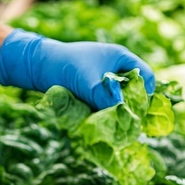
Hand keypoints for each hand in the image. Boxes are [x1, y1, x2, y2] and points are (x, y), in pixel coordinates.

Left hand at [0, 29, 155, 110]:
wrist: (36, 66)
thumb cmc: (64, 66)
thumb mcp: (87, 82)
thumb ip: (105, 97)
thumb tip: (123, 115)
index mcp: (120, 57)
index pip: (145, 76)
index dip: (147, 94)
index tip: (141, 112)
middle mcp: (115, 68)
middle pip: (135, 90)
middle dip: (132, 106)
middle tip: (130, 124)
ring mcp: (104, 79)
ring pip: (119, 99)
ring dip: (117, 112)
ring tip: (116, 127)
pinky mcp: (93, 90)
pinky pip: (106, 103)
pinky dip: (105, 112)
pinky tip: (102, 124)